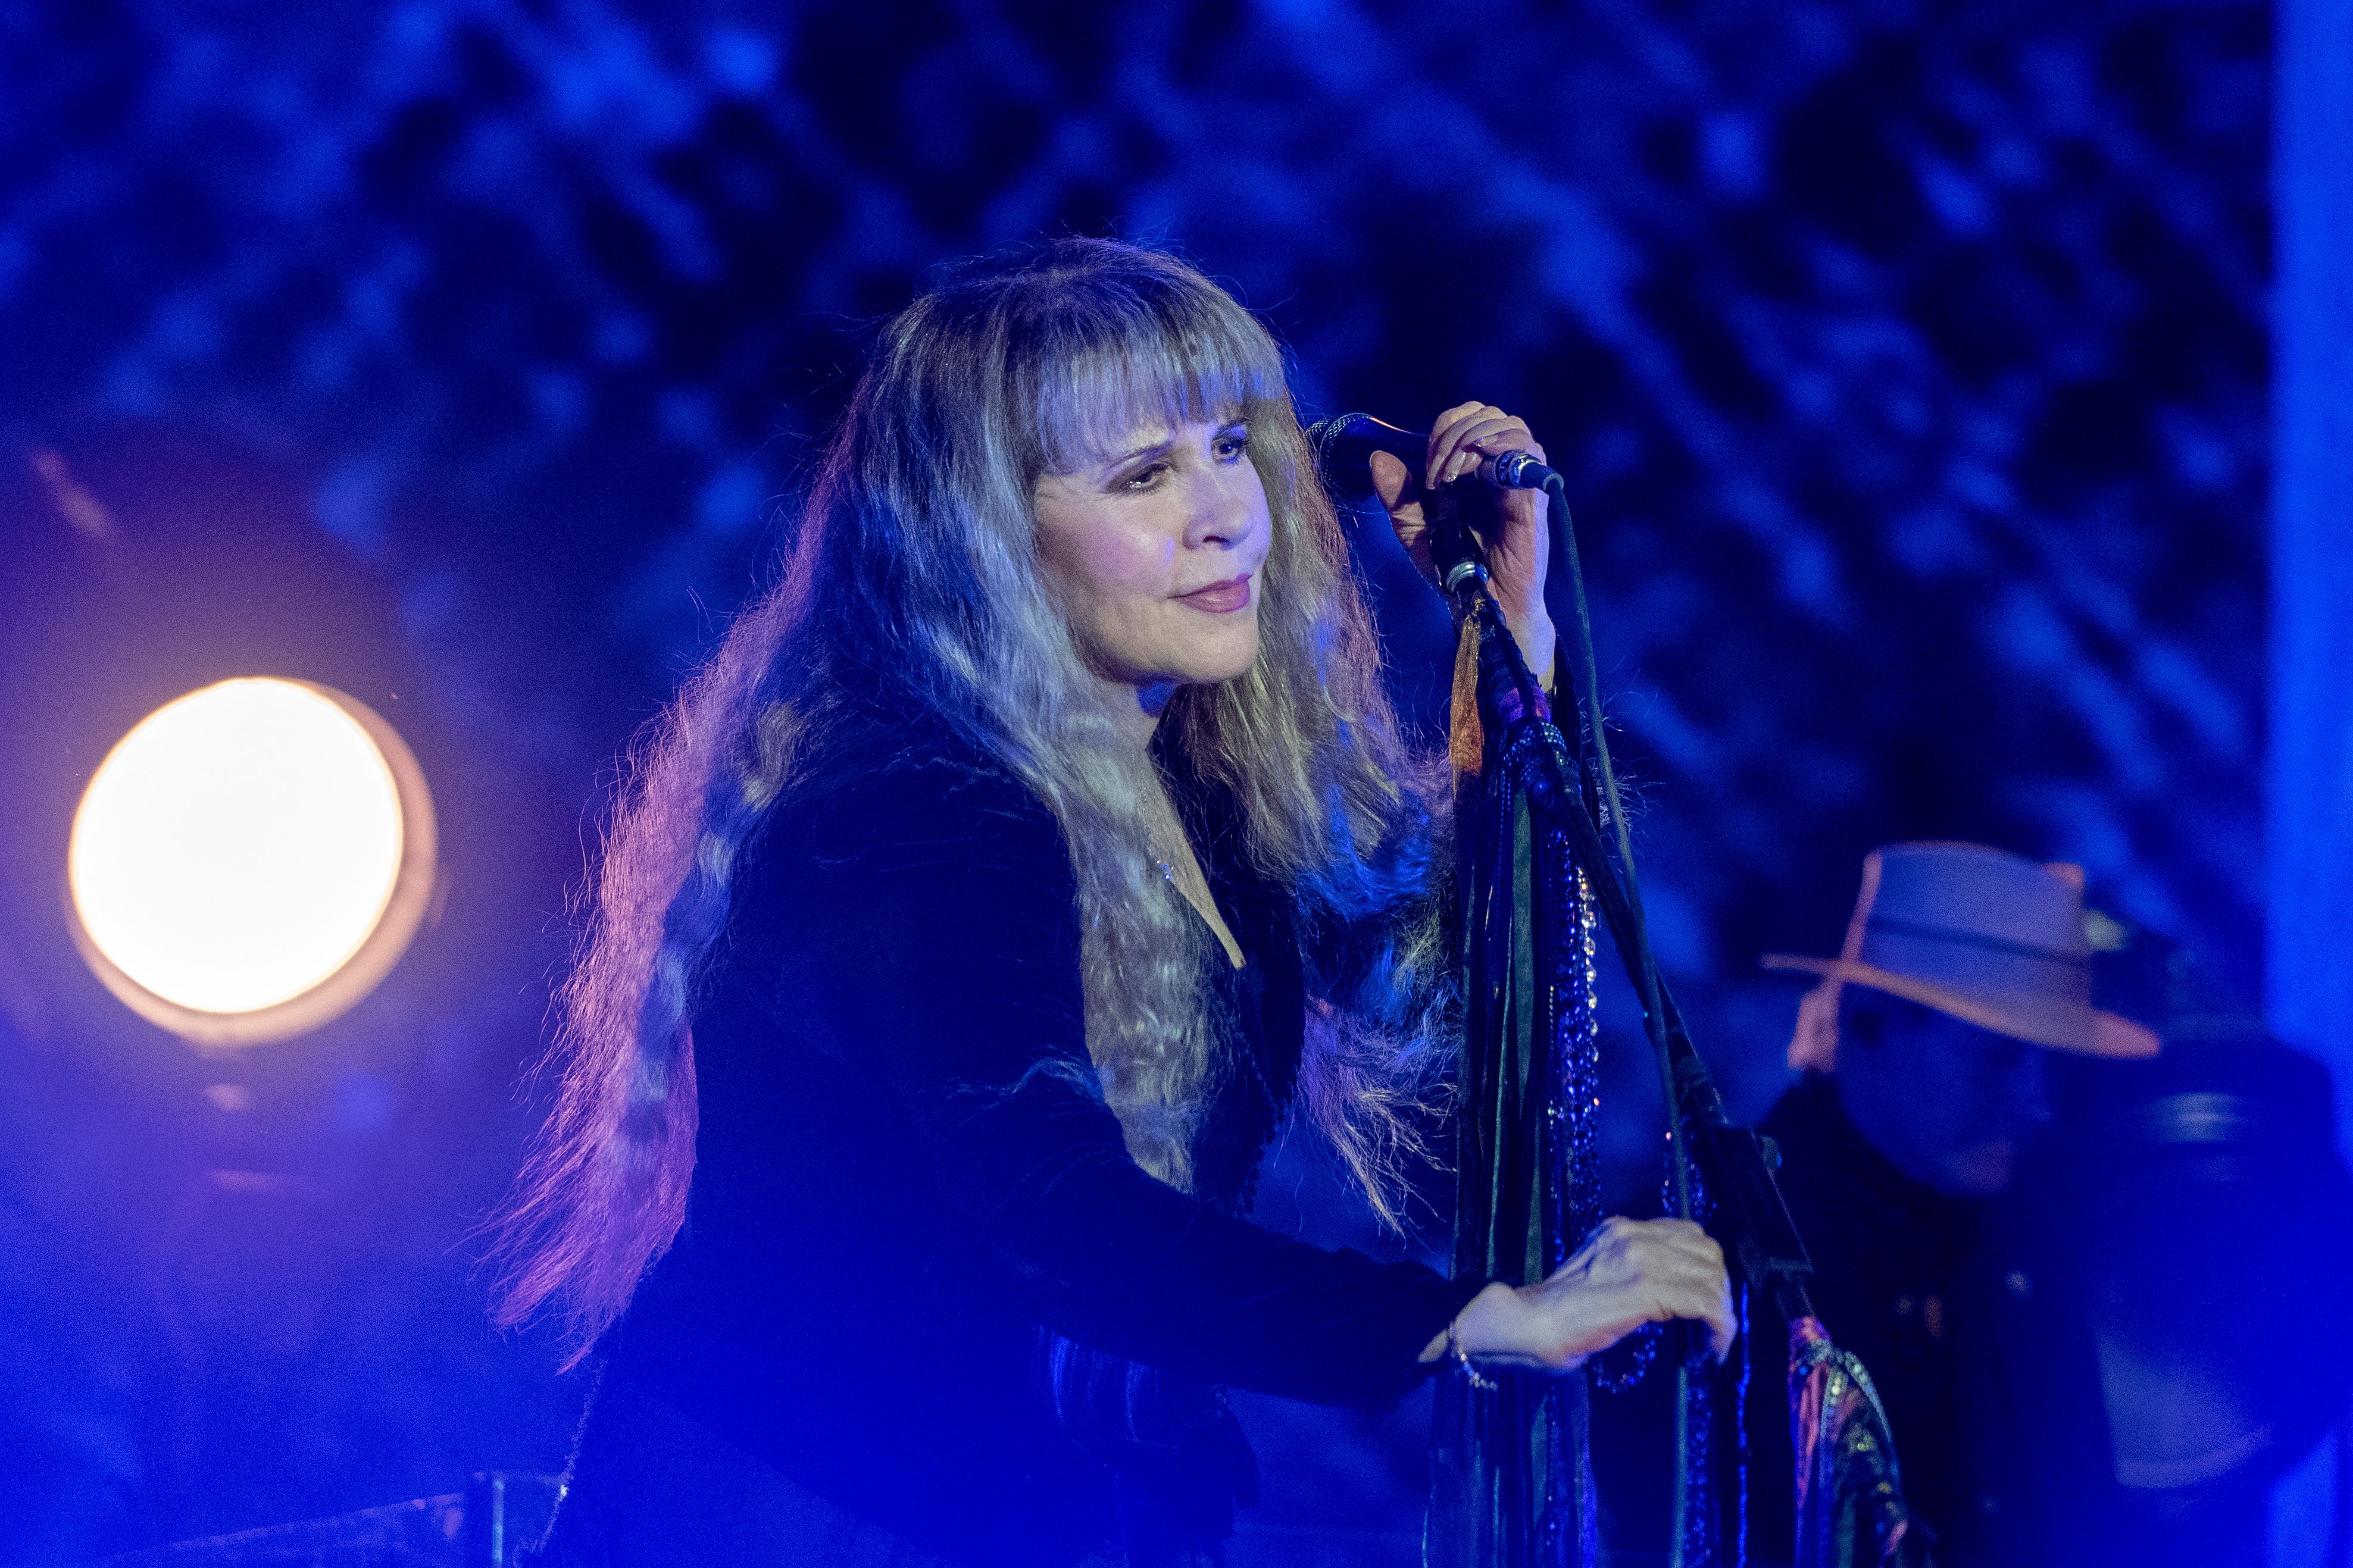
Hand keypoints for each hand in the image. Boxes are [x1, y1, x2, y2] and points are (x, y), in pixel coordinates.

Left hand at [1368, 401, 1554, 677]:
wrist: (1483, 606)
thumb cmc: (1454, 571)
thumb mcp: (1414, 531)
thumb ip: (1398, 496)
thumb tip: (1378, 457)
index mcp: (1471, 470)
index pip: (1463, 419)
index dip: (1443, 428)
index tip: (1425, 465)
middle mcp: (1497, 468)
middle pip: (1485, 414)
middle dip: (1453, 433)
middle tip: (1436, 473)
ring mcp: (1518, 479)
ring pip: (1508, 424)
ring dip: (1472, 439)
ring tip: (1453, 475)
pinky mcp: (1533, 494)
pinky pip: (1528, 449)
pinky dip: (1502, 443)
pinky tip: (1479, 461)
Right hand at [1427, 1216, 1736, 1371]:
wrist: (1519, 1324)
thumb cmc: (1550, 1314)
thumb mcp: (1597, 1278)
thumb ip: (1630, 1274)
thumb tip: (1670, 1293)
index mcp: (1621, 1230)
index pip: (1689, 1235)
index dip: (1707, 1270)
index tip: (1705, 1306)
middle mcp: (1632, 1235)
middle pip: (1708, 1252)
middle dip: (1720, 1291)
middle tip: (1712, 1327)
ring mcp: (1638, 1259)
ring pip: (1711, 1277)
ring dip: (1722, 1312)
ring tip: (1713, 1342)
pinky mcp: (1642, 1290)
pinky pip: (1703, 1303)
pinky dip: (1718, 1328)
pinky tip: (1712, 1350)